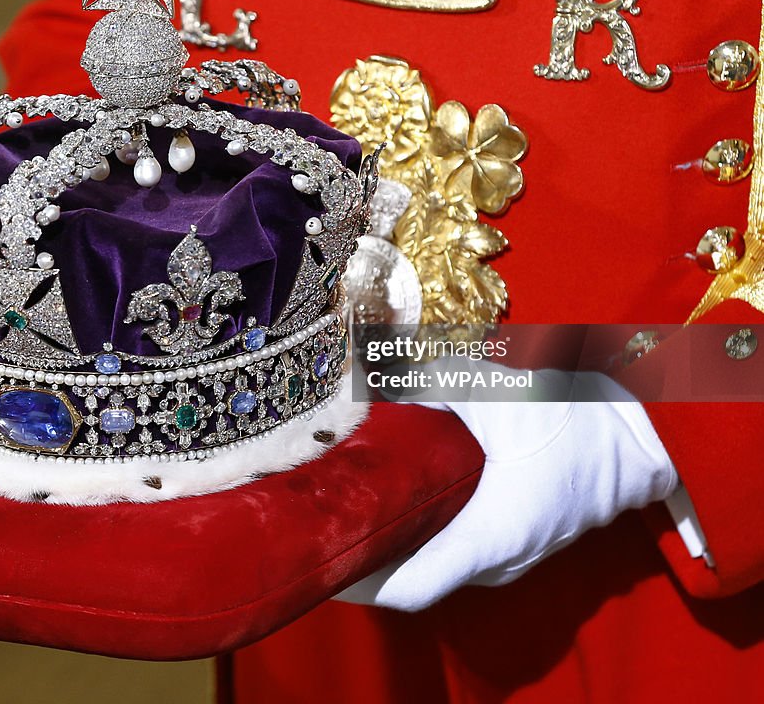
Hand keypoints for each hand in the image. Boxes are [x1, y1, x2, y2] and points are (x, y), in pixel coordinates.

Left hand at [336, 368, 678, 610]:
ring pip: (442, 563)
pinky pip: (464, 550)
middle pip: (418, 575)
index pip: (407, 589)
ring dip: (404, 542)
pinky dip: (432, 534)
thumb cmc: (566, 415)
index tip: (325, 559)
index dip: (360, 579)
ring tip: (363, 506)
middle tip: (332, 517)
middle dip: (374, 552)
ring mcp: (516, 557)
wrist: (640, 430)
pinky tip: (411, 500)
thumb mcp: (486, 391)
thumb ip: (423, 385)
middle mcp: (499, 561)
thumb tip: (370, 377)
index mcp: (488, 537)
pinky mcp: (524, 541)